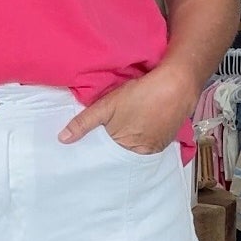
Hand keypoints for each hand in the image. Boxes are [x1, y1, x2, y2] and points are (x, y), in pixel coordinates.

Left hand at [59, 65, 196, 155]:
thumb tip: (62, 139)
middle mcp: (144, 153)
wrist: (178, 83)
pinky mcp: (169, 137)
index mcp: (127, 149)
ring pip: (137, 147)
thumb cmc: (140, 94)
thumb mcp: (106, 106)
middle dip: (114, 147)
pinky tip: (140, 125)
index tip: (91, 145)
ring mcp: (158, 146)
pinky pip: (151, 142)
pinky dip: (143, 136)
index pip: (108, 156)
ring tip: (124, 128)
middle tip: (107, 134)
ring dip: (130, 141)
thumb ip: (83, 123)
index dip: (99, 150)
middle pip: (123, 153)